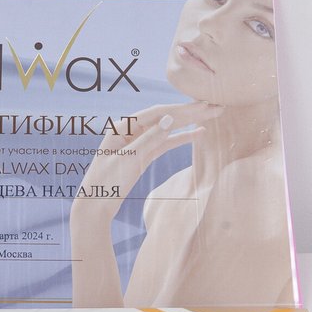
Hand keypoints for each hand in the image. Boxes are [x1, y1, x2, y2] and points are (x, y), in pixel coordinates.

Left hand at [74, 101, 223, 220]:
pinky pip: (165, 143)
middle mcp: (131, 130)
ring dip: (190, 122)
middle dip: (191, 112)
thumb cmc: (107, 182)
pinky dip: (182, 138)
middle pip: (165, 117)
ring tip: (213, 115)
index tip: (203, 104)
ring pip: (168, 129)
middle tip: (216, 106)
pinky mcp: (143, 156)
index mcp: (123, 127)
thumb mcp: (129, 159)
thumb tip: (170, 118)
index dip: (182, 108)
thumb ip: (150, 139)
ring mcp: (138, 142)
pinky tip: (199, 133)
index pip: (158, 112)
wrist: (95, 206)